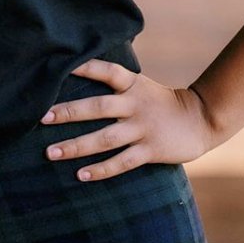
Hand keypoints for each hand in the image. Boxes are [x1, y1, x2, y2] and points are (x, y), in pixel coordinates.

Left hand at [39, 58, 215, 181]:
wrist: (201, 119)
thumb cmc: (160, 102)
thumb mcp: (140, 86)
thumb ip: (115, 85)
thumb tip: (78, 75)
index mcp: (132, 84)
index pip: (106, 71)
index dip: (84, 67)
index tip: (59, 68)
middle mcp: (135, 104)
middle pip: (98, 107)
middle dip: (69, 112)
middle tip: (42, 118)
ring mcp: (143, 128)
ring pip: (105, 138)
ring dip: (76, 146)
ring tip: (51, 153)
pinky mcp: (151, 150)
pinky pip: (122, 162)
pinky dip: (101, 169)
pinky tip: (81, 175)